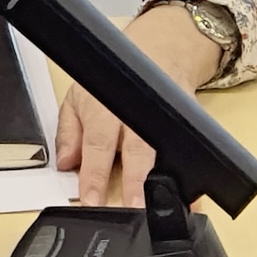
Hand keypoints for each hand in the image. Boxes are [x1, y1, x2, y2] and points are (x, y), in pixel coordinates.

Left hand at [57, 6, 224, 208]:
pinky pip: (185, 153)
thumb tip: (65, 163)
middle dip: (135, 181)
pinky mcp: (183, 122)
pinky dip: (190, 176)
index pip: (97, 144)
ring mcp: (162, 118)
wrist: (160, 49)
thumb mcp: (79, 97)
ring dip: (165, 182)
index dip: (94, 174)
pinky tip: (192, 196)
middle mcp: (134, 114)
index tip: (92, 199)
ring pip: (164, 153)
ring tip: (165, 205)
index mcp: (104, 108)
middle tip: (133, 208)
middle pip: (136, 150)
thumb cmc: (114, 76)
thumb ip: (69, 132)